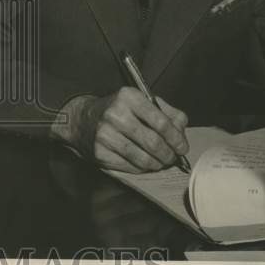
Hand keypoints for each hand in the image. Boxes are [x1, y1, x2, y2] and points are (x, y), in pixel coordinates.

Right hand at [55, 88, 188, 172]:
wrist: (82, 119)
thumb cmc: (117, 110)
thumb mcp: (140, 101)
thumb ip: (166, 112)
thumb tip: (181, 129)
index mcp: (128, 97)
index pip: (161, 122)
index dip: (176, 138)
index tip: (182, 147)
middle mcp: (115, 114)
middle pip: (153, 143)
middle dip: (169, 155)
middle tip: (173, 158)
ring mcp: (106, 135)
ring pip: (143, 158)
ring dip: (158, 164)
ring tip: (161, 162)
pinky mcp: (100, 153)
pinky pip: (130, 167)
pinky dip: (142, 168)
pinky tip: (144, 163)